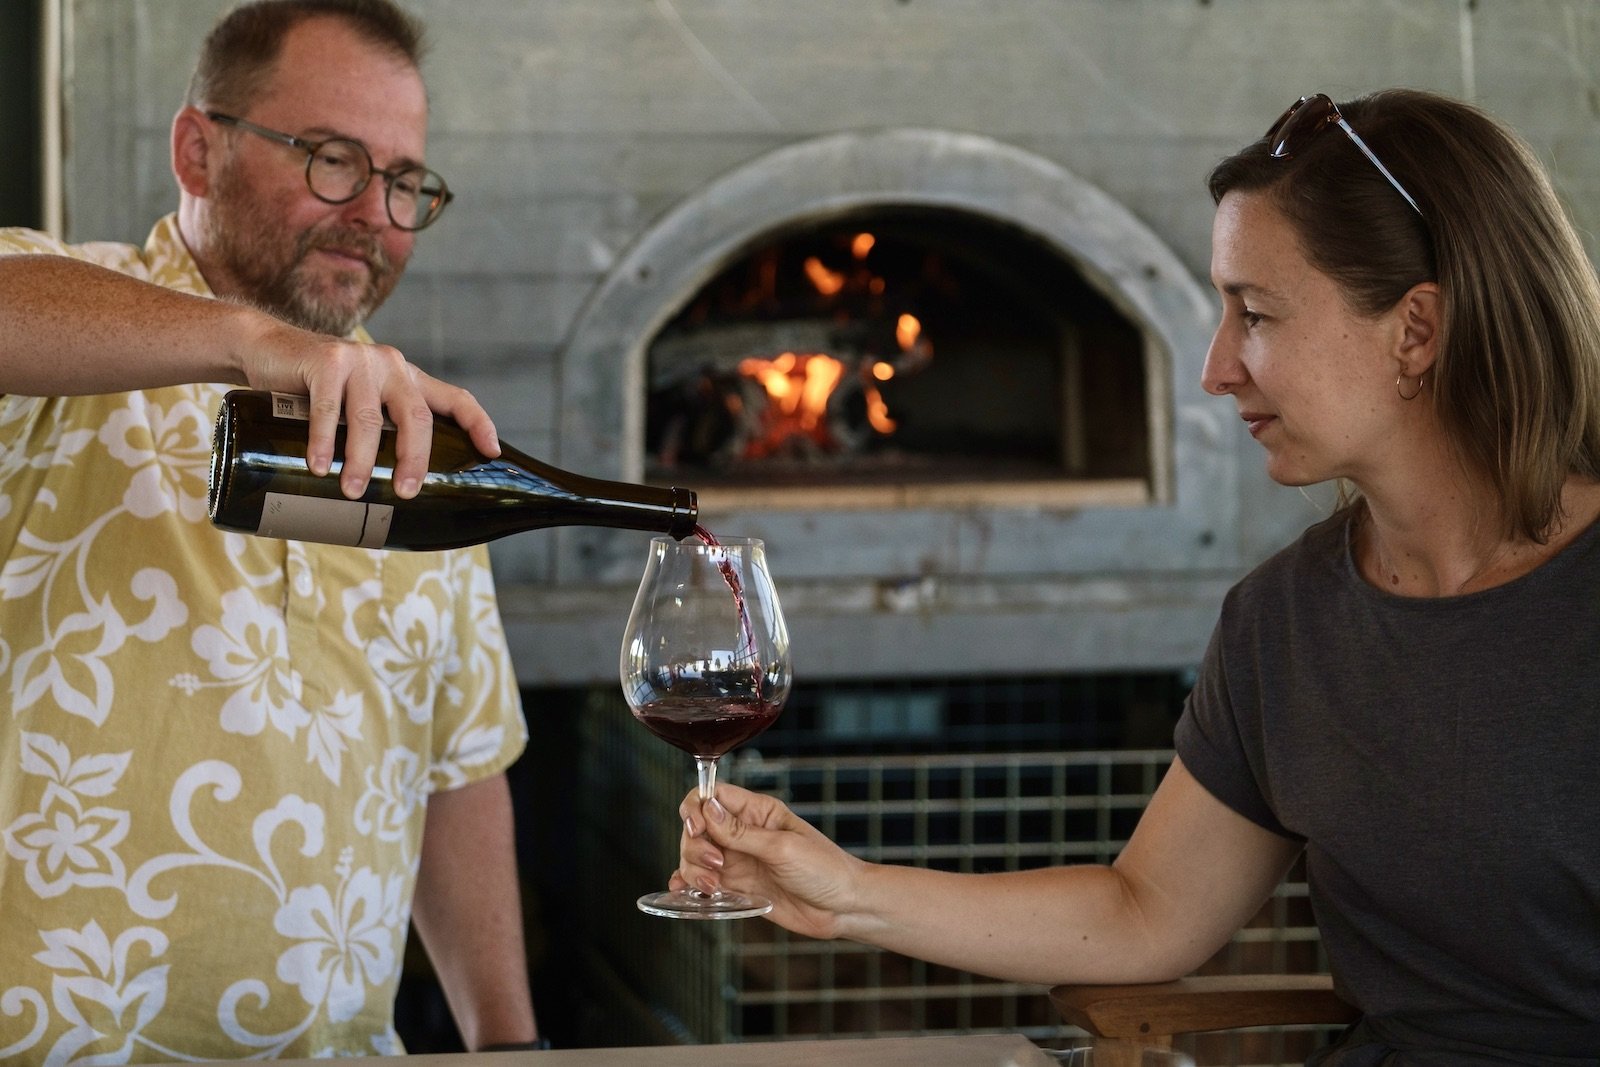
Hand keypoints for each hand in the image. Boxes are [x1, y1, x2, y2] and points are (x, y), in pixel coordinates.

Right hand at [237, 314, 499, 499]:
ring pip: (370, 420)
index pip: (455, 398)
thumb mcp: (360, 402)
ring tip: (353, 490)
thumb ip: (381, 428)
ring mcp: (359, 360)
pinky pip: (328, 410)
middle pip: (416, 418)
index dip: (478, 424)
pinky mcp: (326, 360)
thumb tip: (393, 490)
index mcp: (407, 378)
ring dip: (361, 460)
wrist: (267, 348)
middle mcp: (390, 366)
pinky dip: (324, 442)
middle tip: (404, 493)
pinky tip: (320, 467)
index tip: (493, 453)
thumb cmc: (319, 388)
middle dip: (414, 460)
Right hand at [675, 783, 865, 940]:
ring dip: (693, 869)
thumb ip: (741, 833)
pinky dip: (688, 885)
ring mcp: (739, 860)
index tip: (696, 828)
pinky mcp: (738, 886)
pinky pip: (702, 882)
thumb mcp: (783, 848)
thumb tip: (708, 810)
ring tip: (712, 887)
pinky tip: (683, 892)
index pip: (713, 795)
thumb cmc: (825, 870)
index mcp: (757, 811)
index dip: (696, 808)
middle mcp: (743, 833)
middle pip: (697, 827)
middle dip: (695, 846)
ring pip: (695, 856)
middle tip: (715, 865)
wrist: (844, 908)